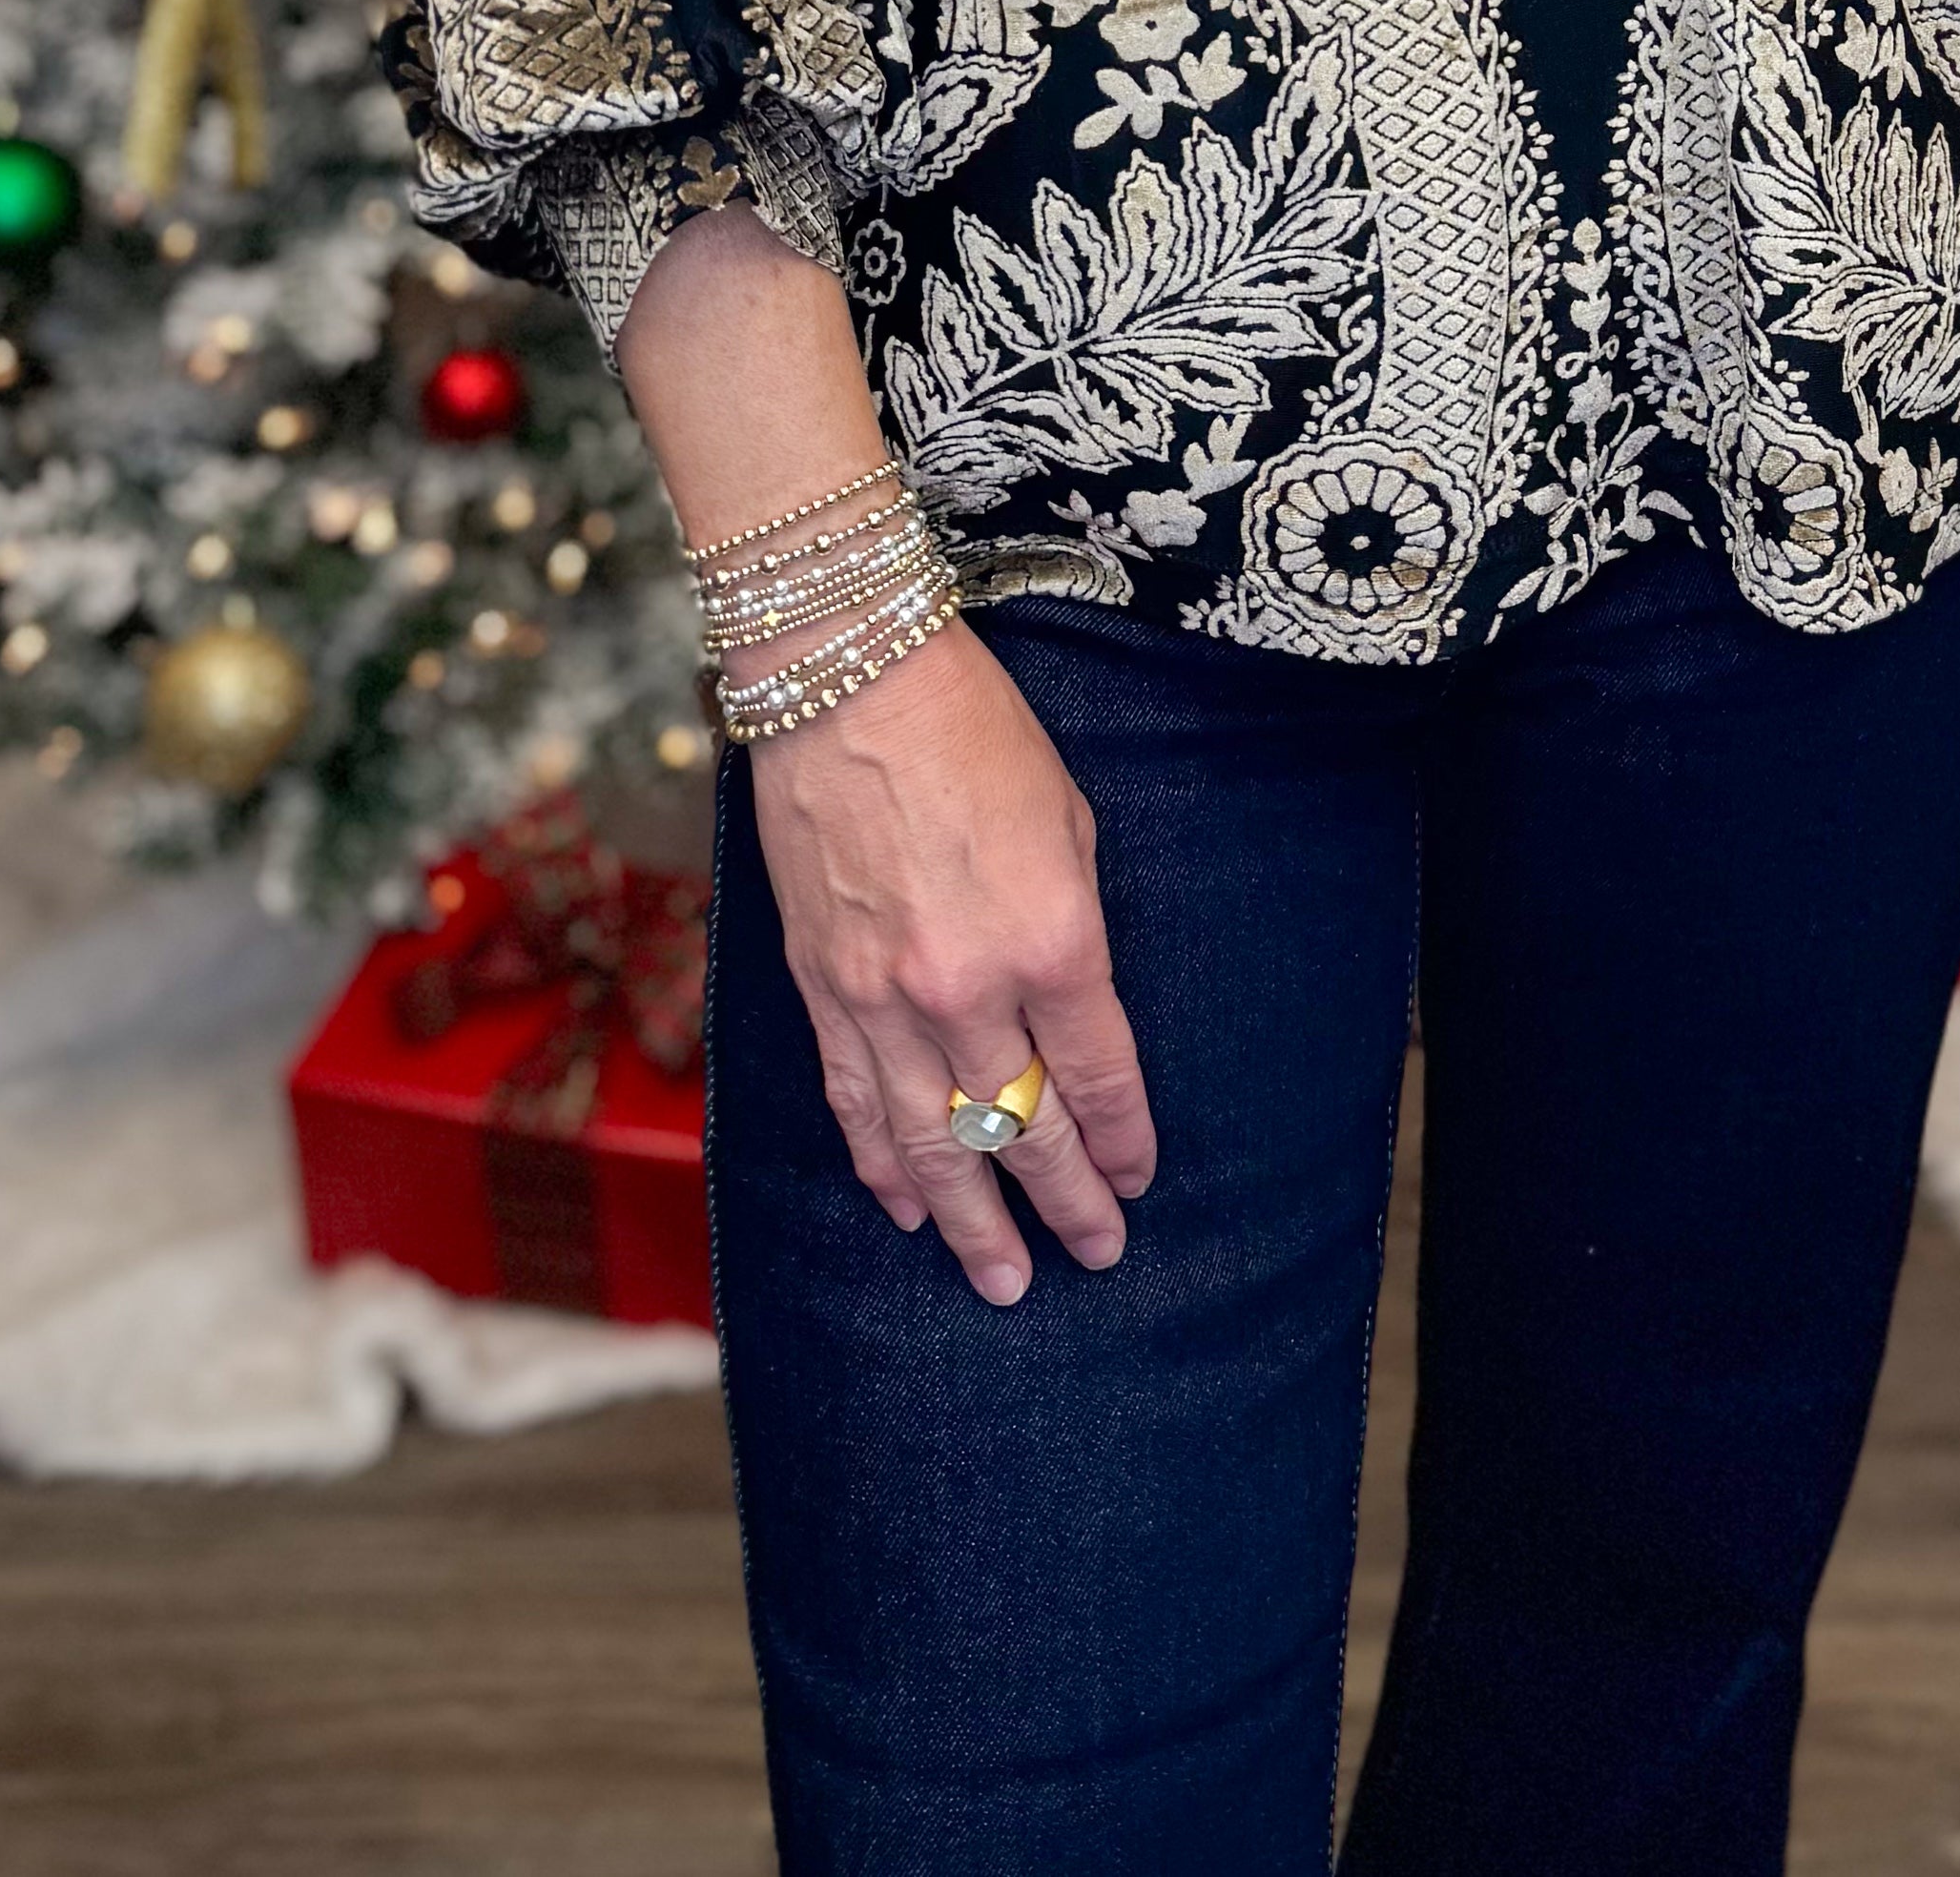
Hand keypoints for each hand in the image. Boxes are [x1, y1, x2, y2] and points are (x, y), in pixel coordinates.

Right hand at [743, 613, 1157, 1304]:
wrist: (848, 679)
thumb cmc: (975, 732)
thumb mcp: (1068, 822)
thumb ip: (1073, 932)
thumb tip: (1074, 1016)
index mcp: (1050, 939)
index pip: (1098, 1077)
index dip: (1122, 1140)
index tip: (1138, 1181)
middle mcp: (966, 988)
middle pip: (1023, 1128)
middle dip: (1064, 1201)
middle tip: (1094, 1255)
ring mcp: (882, 996)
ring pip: (933, 1142)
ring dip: (972, 1220)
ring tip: (1001, 1280)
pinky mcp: (821, 987)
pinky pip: (854, 1103)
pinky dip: (882, 1164)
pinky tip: (908, 1209)